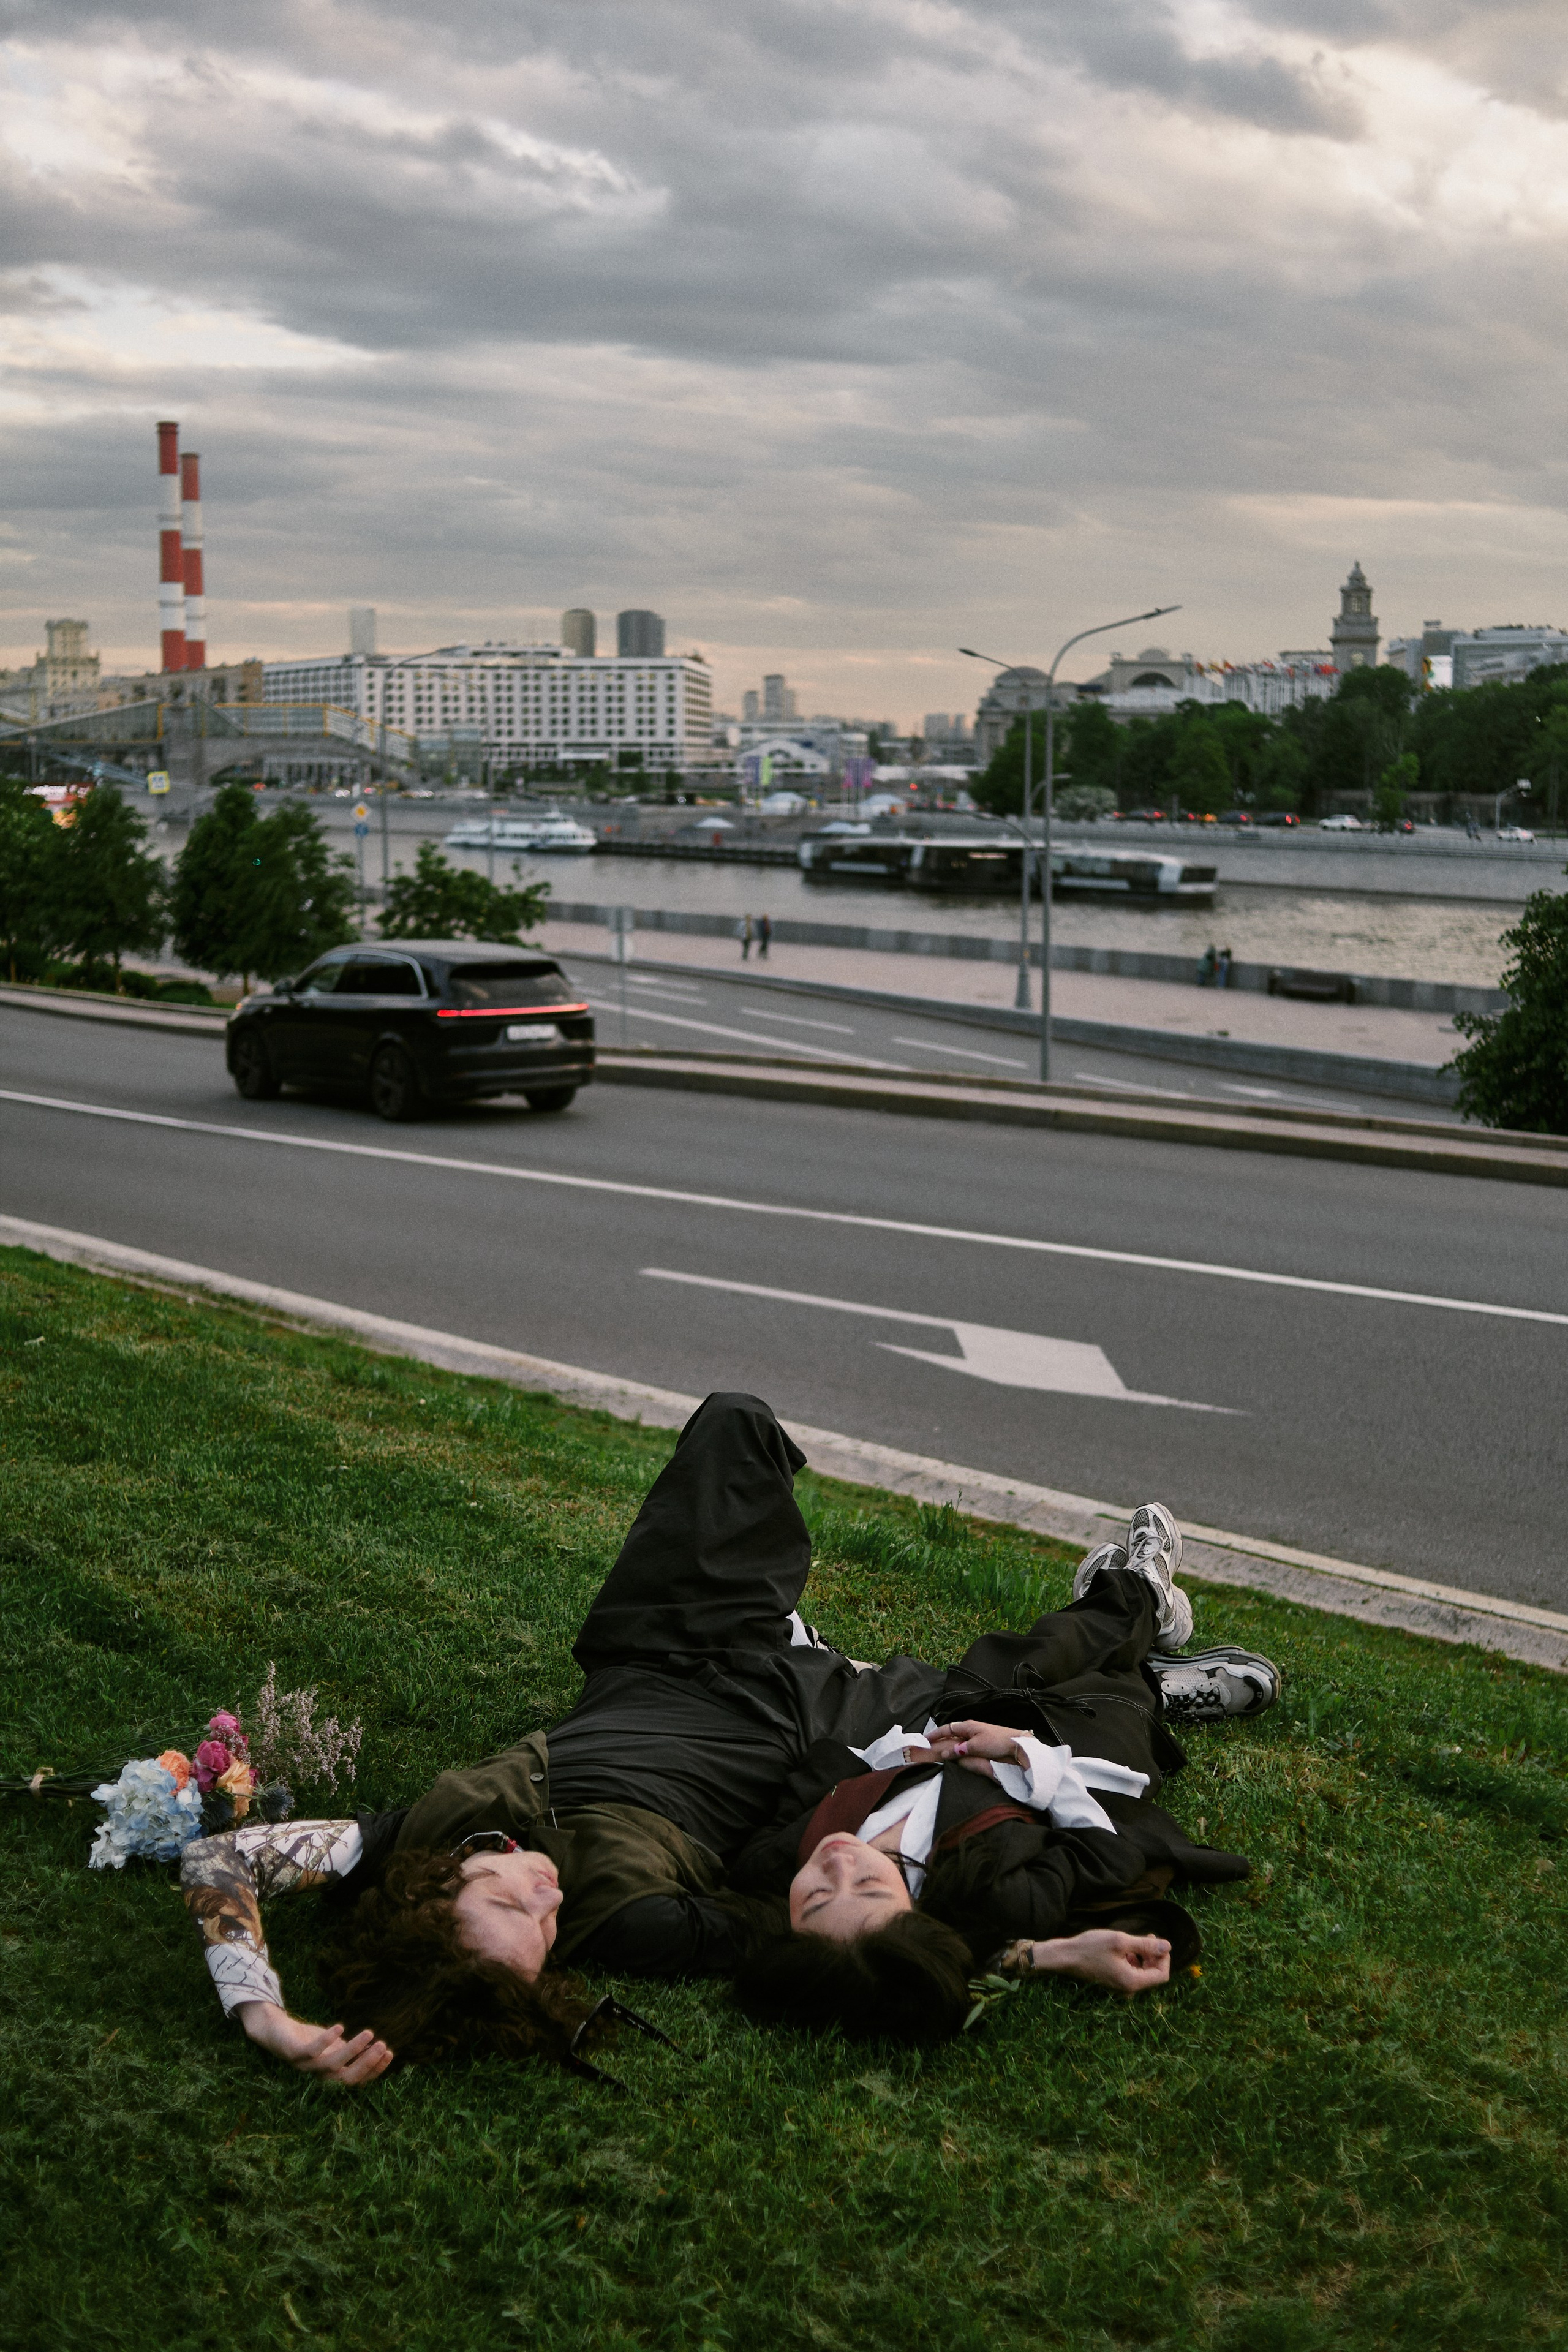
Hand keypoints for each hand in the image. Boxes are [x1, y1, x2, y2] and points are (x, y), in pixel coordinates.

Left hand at [237, 2002, 393, 2084]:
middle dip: (367, 2063)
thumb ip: (351, 2051)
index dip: (374, 2070)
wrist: (276, 2031)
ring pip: (332, 2065)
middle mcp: (319, 2076)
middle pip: (346, 2078)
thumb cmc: (308, 2040)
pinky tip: (340, 2027)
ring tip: (369, 2033)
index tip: (390, 2053)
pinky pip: (311, 2051)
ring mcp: (306, 2066)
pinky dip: (326, 2041)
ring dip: (352, 2051)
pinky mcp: (293, 2053)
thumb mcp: (334, 2046)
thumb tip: (379, 2049)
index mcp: (331, 2076)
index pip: (357, 2080)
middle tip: (384, 2045)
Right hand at [923, 1720, 1026, 1765]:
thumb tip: (943, 1753)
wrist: (1016, 1746)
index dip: (935, 1734)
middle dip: (939, 1742)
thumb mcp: (975, 1746)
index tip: (924, 1740)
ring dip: (948, 1749)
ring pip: (957, 1743)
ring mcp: (976, 1738)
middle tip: (929, 1750)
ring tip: (939, 1756)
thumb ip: (958, 1749)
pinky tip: (955, 1759)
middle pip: (950, 1736)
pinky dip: (957, 1753)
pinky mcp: (981, 1746)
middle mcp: (970, 1731)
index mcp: (968, 1726)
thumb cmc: (997, 1741)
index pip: (946, 1729)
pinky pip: (964, 1748)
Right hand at [1030, 1930, 1170, 1995]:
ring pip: (1143, 1973)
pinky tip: (1125, 1948)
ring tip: (1135, 1940)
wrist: (1066, 1957)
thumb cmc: (1091, 1947)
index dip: (1164, 1958)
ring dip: (1144, 1957)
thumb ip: (1145, 1945)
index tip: (1155, 1941)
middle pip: (1154, 1975)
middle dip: (1154, 1956)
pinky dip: (1134, 1960)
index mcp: (1132, 1982)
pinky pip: (1132, 1973)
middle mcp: (1128, 1989)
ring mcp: (1121, 1986)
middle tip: (1147, 1936)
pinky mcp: (1114, 1981)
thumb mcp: (1120, 1941)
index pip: (1162, 1975)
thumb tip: (1169, 1946)